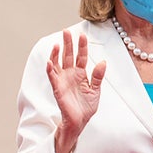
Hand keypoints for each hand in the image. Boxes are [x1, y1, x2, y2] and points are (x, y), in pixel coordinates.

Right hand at [47, 30, 105, 152]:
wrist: (80, 121)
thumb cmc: (86, 106)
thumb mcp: (96, 90)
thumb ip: (98, 76)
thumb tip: (103, 62)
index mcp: (81, 74)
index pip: (81, 57)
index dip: (82, 46)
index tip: (82, 34)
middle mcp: (71, 75)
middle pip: (68, 56)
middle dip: (68, 44)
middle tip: (66, 31)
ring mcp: (63, 81)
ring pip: (58, 64)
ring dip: (56, 54)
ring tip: (57, 43)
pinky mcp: (58, 89)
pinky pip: (53, 77)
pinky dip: (50, 69)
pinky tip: (50, 61)